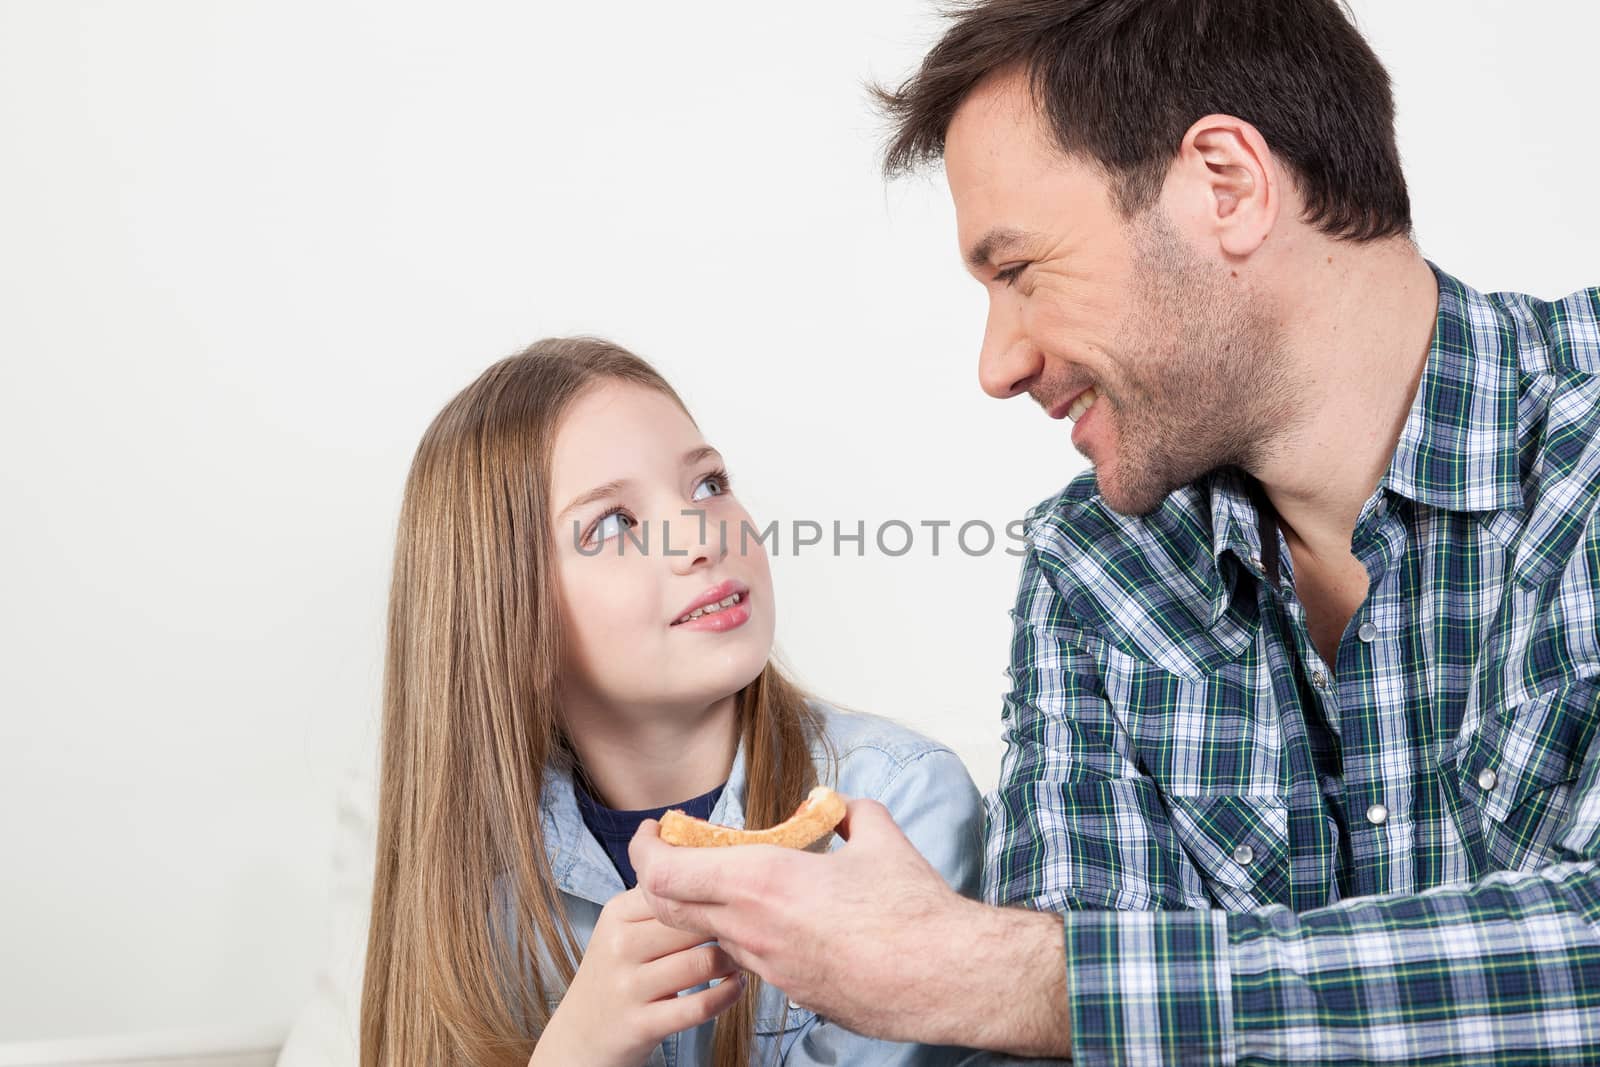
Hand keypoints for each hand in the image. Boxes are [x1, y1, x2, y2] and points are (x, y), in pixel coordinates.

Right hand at [530, 888, 745, 1066]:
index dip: (712, 890)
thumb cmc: (615, 974)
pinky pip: (700, 1005)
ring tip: (741, 958)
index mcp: (617, 913)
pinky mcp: (641, 1024)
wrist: (579, 1036)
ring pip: (702, 962)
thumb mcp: (622, 928)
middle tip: (749, 927)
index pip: (674, 888)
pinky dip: (728, 995)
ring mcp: (628, 986)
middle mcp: (619, 945)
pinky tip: (734, 987)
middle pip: (694, 922)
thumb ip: (657, 900)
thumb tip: (710, 861)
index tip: (736, 894)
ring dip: (733, 961)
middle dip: (728, 925)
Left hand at [628, 795, 1065, 1052]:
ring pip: (712, 935)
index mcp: (760, 881)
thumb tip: (837, 806)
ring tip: (735, 882)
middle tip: (677, 852)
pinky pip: (751, 959)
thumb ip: (848, 812)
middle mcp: (751, 928)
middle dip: (662, 877)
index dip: (645, 849)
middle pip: (670, 907)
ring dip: (709, 908)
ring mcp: (769, 967)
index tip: (655, 830)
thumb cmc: (911, 909)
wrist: (943, 977)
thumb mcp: (878, 835)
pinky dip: (747, 935)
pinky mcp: (793, 992)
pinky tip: (779, 920)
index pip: (663, 871)